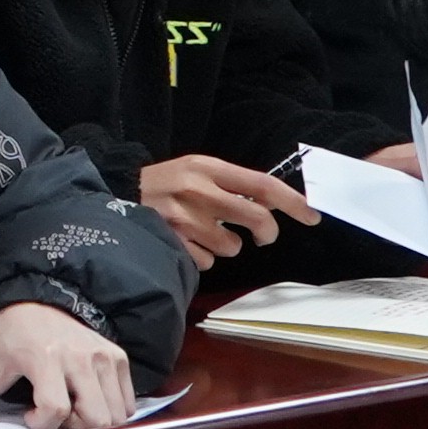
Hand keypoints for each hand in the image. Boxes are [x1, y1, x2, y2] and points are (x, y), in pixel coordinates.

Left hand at [0, 300, 137, 428]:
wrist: (31, 302)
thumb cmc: (6, 336)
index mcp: (44, 358)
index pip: (54, 409)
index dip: (41, 424)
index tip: (27, 416)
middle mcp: (78, 356)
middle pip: (93, 417)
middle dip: (74, 428)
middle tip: (55, 417)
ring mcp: (102, 356)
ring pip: (113, 413)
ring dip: (93, 421)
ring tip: (70, 408)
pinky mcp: (117, 356)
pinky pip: (126, 401)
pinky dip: (110, 410)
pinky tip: (86, 400)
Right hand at [134, 153, 320, 265]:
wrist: (114, 193)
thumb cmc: (164, 184)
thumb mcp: (195, 170)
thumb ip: (229, 185)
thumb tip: (271, 205)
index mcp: (207, 167)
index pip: (262, 185)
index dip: (293, 201)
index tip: (312, 215)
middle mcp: (198, 190)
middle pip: (257, 218)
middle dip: (266, 232)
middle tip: (262, 236)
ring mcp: (184, 218)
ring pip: (232, 246)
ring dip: (225, 245)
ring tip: (203, 232)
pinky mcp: (172, 242)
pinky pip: (208, 261)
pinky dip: (202, 256)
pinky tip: (185, 242)